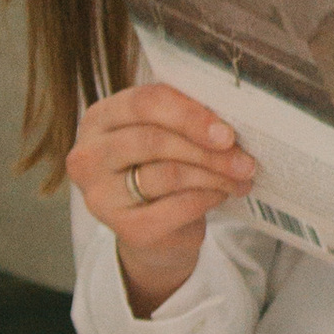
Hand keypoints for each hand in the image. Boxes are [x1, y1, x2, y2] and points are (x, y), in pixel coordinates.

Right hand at [67, 82, 259, 318]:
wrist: (155, 230)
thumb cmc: (161, 167)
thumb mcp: (166, 134)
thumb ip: (184, 118)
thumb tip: (227, 120)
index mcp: (99, 118)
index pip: (143, 103)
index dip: (189, 114)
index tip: (226, 130)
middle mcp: (90, 156)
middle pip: (154, 140)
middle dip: (206, 149)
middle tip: (244, 158)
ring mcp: (100, 195)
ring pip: (168, 174)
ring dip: (215, 174)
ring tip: (242, 175)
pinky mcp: (124, 227)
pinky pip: (177, 207)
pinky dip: (207, 198)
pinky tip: (222, 194)